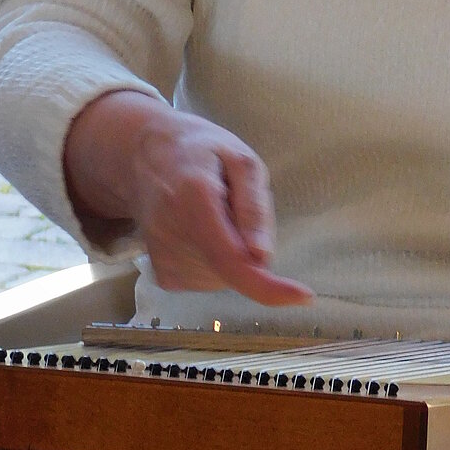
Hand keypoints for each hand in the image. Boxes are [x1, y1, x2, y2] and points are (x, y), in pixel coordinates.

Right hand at [64, 91, 314, 307]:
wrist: (146, 158)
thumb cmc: (201, 152)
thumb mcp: (241, 159)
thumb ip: (254, 206)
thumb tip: (262, 256)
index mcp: (194, 200)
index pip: (231, 258)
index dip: (267, 285)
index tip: (303, 297)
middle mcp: (171, 234)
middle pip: (235, 269)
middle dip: (251, 247)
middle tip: (235, 207)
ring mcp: (162, 259)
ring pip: (225, 279)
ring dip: (233, 254)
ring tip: (215, 215)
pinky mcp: (162, 275)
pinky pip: (209, 282)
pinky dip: (217, 264)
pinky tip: (202, 233)